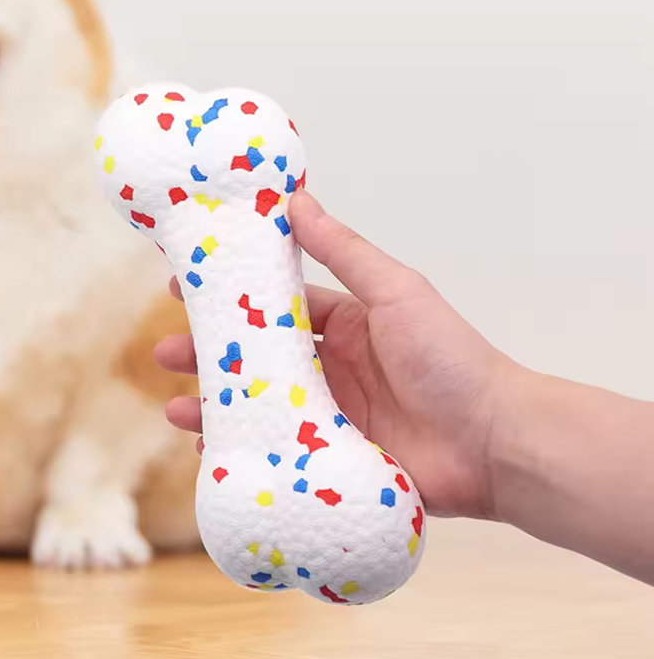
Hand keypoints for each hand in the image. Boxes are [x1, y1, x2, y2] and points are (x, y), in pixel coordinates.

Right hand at [155, 190, 522, 518]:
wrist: (493, 443)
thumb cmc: (451, 359)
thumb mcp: (396, 293)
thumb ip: (345, 251)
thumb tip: (298, 198)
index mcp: (344, 325)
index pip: (274, 306)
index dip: (230, 297)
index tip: (182, 286)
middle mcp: (330, 368)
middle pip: (254, 358)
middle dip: (208, 354)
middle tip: (165, 352)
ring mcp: (327, 416)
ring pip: (255, 407)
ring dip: (214, 404)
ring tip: (173, 406)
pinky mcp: (328, 459)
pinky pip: (274, 453)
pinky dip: (241, 451)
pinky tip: (208, 450)